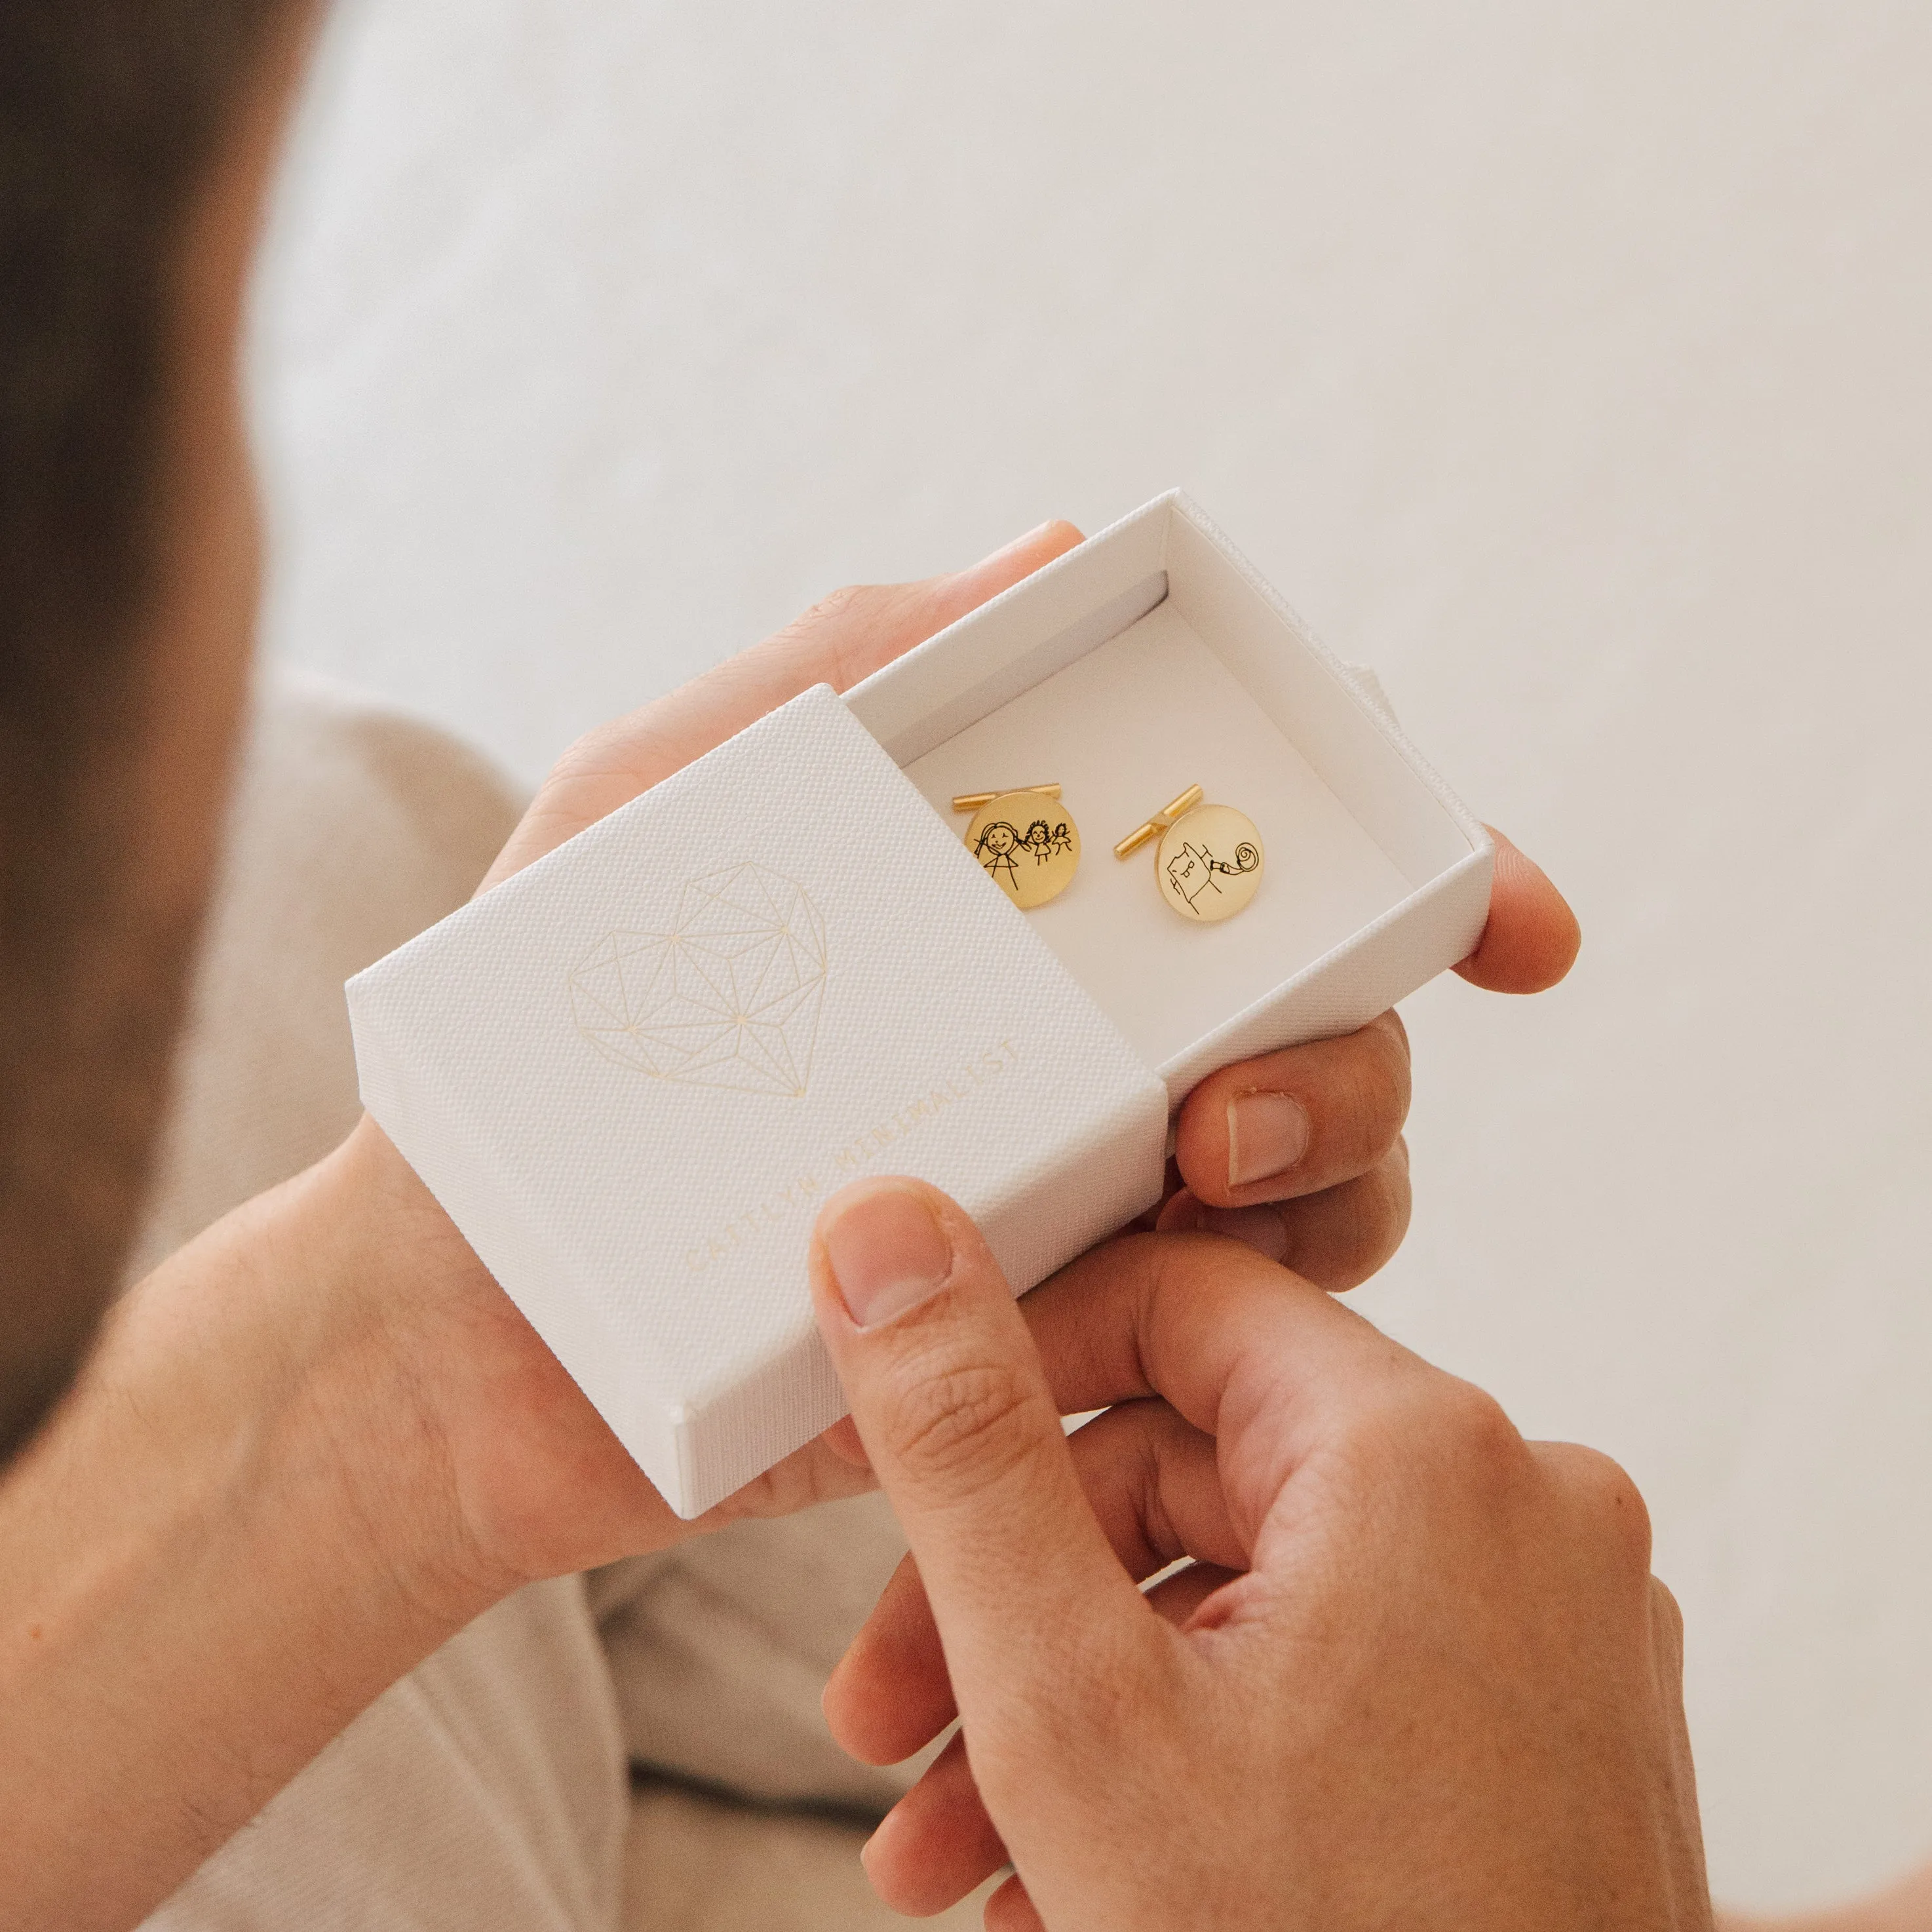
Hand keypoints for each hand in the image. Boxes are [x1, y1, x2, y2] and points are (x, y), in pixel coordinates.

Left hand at [343, 517, 1576, 1591]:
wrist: (456, 1315)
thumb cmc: (545, 1035)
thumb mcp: (660, 802)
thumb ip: (845, 667)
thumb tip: (1053, 544)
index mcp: (1040, 928)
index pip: (1282, 886)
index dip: (1442, 889)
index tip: (1518, 923)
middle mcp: (1095, 1056)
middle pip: (1347, 1042)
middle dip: (1360, 1066)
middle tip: (1223, 1111)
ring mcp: (1085, 1210)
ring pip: (1327, 1202)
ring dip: (1320, 1198)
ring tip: (1174, 1205)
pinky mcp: (1049, 1358)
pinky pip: (1216, 1358)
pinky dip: (1213, 1341)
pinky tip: (1085, 1329)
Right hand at [808, 1180, 1710, 1929]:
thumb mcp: (1073, 1704)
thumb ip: (966, 1443)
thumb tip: (886, 1229)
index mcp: (1426, 1451)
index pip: (1177, 1299)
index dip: (1015, 1366)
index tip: (902, 1462)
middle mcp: (1525, 1507)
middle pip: (1196, 1466)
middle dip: (1011, 1597)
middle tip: (879, 1725)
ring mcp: (1556, 1626)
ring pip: (1251, 1587)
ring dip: (1080, 1697)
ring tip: (942, 1847)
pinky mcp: (1552, 1728)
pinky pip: (1335, 1670)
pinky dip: (1197, 1743)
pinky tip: (1068, 1874)